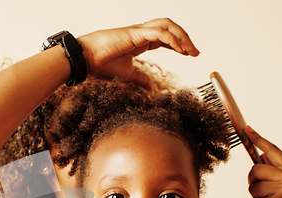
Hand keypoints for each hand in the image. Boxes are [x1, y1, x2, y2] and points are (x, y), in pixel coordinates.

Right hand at [78, 18, 198, 88]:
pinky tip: (180, 50)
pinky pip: (160, 33)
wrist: (86, 61)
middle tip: (195, 52)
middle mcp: (140, 33)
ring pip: (167, 25)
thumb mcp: (126, 75)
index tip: (188, 54)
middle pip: (168, 28)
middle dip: (184, 38)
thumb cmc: (99, 65)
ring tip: (191, 50)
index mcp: (138, 41)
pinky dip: (173, 40)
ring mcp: (138, 31)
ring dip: (182, 36)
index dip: (177, 44)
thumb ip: (139, 79)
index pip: (163, 37)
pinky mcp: (135, 34)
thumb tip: (150, 87)